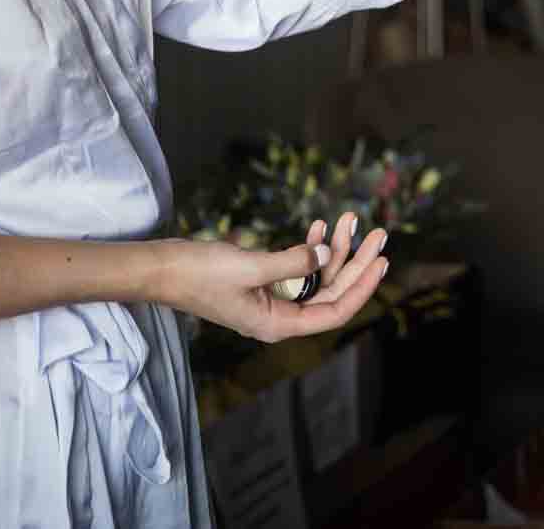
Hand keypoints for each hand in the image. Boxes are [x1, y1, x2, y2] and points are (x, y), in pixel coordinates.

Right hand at [161, 212, 389, 343]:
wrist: (161, 268)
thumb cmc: (200, 272)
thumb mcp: (250, 266)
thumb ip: (292, 263)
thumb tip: (327, 256)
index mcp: (278, 324)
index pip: (335, 311)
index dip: (362, 286)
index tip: (382, 260)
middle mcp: (279, 316)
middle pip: (331, 292)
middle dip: (355, 261)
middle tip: (377, 233)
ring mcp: (270, 300)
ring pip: (316, 277)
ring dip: (333, 249)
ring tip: (349, 219)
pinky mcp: (261, 284)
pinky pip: (296, 269)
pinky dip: (309, 249)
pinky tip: (318, 227)